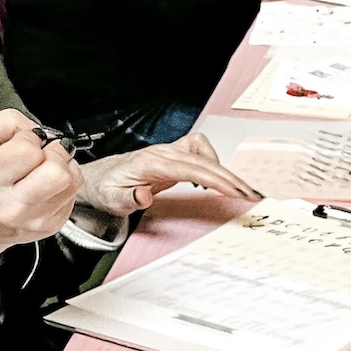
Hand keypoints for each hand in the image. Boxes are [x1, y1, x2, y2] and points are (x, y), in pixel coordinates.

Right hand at [0, 110, 80, 265]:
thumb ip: (6, 126)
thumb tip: (38, 130)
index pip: (29, 152)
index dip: (29, 138)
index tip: (24, 140)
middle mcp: (12, 206)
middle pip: (59, 174)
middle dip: (54, 153)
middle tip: (43, 151)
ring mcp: (35, 220)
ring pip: (72, 183)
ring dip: (62, 167)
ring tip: (43, 166)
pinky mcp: (51, 226)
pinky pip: (73, 196)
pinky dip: (63, 184)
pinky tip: (43, 183)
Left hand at [76, 133, 261, 216]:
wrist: (100, 177)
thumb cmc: (108, 189)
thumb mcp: (113, 200)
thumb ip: (129, 198)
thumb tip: (144, 196)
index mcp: (149, 163)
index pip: (190, 168)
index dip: (215, 179)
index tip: (234, 191)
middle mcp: (162, 153)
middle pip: (204, 161)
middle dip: (230, 178)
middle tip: (250, 195)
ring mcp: (169, 151)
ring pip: (205, 153)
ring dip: (224, 170)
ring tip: (239, 190)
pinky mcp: (175, 154)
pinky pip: (201, 150)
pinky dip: (213, 162)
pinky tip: (217, 179)